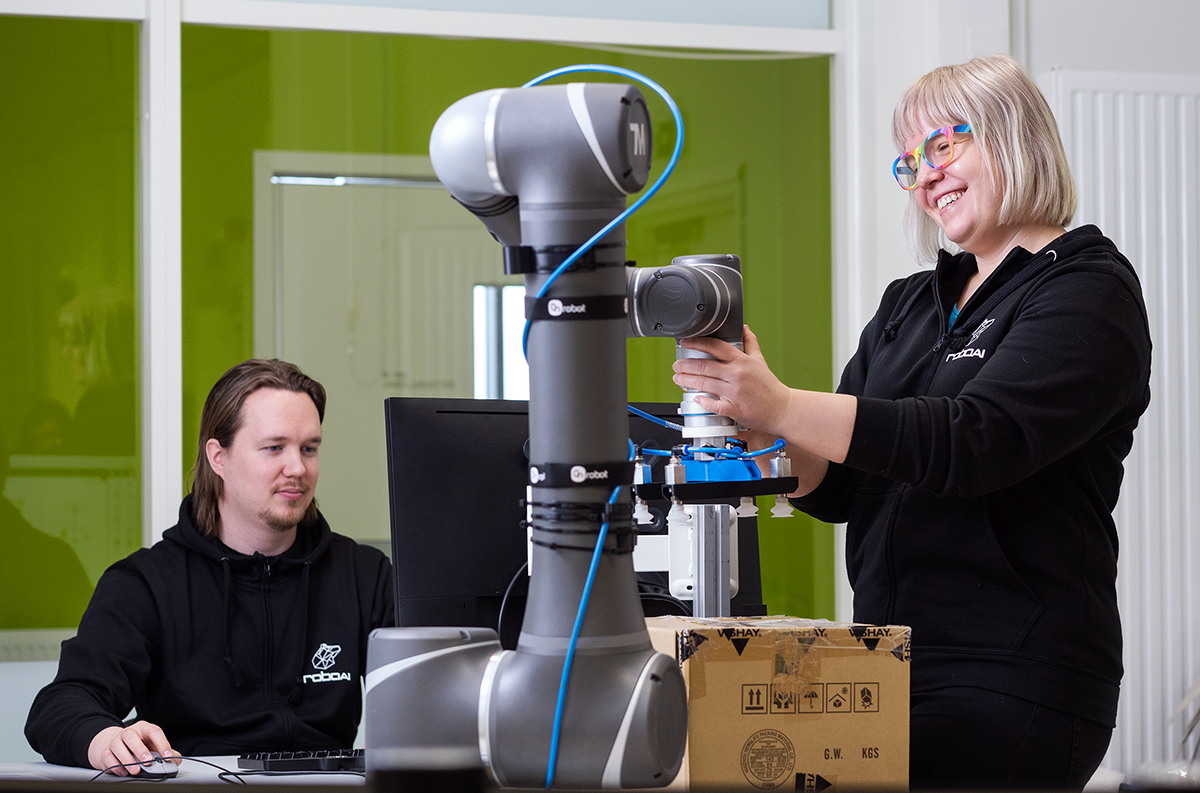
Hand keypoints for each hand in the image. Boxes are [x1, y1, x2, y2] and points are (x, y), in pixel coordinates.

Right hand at [87, 721, 178, 775]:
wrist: (115, 744)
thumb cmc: (139, 745)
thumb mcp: (153, 745)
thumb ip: (166, 752)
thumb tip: (175, 760)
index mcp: (144, 728)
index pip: (154, 731)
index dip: (162, 743)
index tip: (167, 756)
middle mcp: (129, 732)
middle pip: (131, 736)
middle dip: (140, 750)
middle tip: (148, 762)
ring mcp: (115, 741)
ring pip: (117, 746)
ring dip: (127, 760)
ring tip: (136, 771)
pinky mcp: (105, 751)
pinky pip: (107, 757)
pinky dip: (115, 766)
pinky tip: (123, 772)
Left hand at [672, 325, 791, 434]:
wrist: (781, 408)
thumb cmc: (769, 386)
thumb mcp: (760, 360)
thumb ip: (750, 343)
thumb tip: (744, 328)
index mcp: (742, 361)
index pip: (716, 346)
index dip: (697, 342)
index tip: (686, 341)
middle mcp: (736, 375)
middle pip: (705, 366)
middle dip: (686, 365)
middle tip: (676, 365)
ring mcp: (734, 392)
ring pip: (705, 384)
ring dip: (688, 381)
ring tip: (678, 379)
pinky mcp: (734, 408)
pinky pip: (714, 405)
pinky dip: (703, 402)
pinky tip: (695, 398)